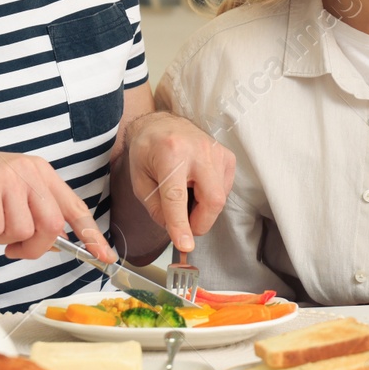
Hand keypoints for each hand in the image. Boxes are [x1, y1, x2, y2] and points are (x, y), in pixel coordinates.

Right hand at [0, 149, 109, 260]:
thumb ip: (34, 215)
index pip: (73, 207)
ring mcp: (9, 178)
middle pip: (51, 226)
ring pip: (23, 231)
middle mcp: (29, 172)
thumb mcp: (9, 198)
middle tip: (12, 248)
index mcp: (39, 173)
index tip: (104, 255)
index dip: (90, 234)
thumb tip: (56, 243)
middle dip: (33, 247)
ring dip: (1, 238)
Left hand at [125, 111, 235, 253]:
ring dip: (202, 209)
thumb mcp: (140, 181)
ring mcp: (217, 152)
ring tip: (186, 195)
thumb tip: (177, 232)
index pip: (177, 197)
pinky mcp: (228, 157)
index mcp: (170, 154)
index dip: (181, 224)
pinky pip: (224, 190)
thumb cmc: (148, 151)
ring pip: (220, 199)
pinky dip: (210, 198)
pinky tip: (196, 186)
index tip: (185, 245)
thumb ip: (157, 209)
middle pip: (212, 200)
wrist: (161, 124)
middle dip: (199, 222)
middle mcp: (198, 151)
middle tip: (184, 225)